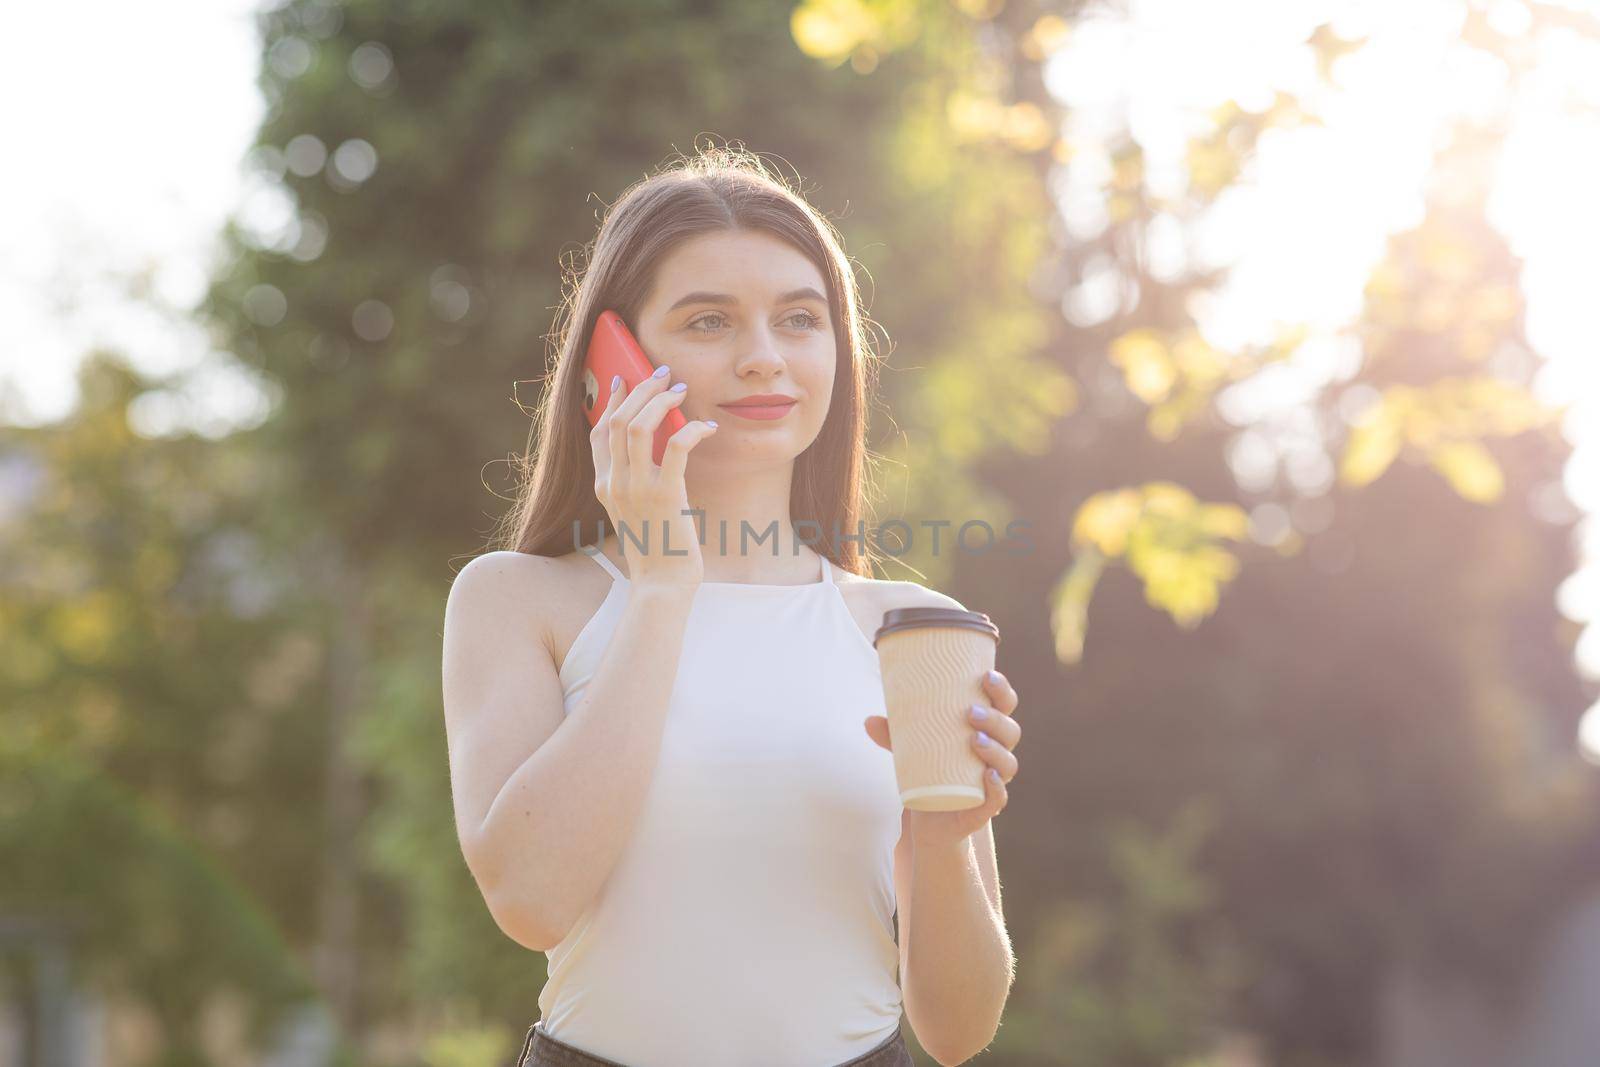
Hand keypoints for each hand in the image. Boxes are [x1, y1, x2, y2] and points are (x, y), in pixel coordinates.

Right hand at [590, 364, 716, 591]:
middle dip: (641, 390)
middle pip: (619, 420)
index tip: (624, 378)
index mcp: (604, 485)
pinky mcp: (666, 496)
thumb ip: (635, 479)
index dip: (612, 401)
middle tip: (663, 374)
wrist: (662, 584)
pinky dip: (693, 429)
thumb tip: (656, 444)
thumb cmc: (656, 547)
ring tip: (681, 390)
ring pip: (640, 427)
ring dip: (661, 401)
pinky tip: (708, 427)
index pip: (599, 432)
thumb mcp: (635, 510)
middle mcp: (614, 483)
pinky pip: (677, 448)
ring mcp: (637, 489)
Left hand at [863, 668, 1020, 849]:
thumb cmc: (930, 773)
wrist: (930, 820)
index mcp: (987, 732)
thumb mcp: (910, 750)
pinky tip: (988, 775)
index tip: (986, 676)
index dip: (1002, 691)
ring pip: (1008, 764)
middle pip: (1010, 732)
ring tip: (974, 740)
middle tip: (970, 712)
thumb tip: (868, 721)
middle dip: (995, 719)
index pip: (1005, 707)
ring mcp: (993, 781)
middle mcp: (997, 755)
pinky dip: (997, 787)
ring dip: (996, 750)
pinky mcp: (985, 808)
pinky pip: (999, 798)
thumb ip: (892, 735)